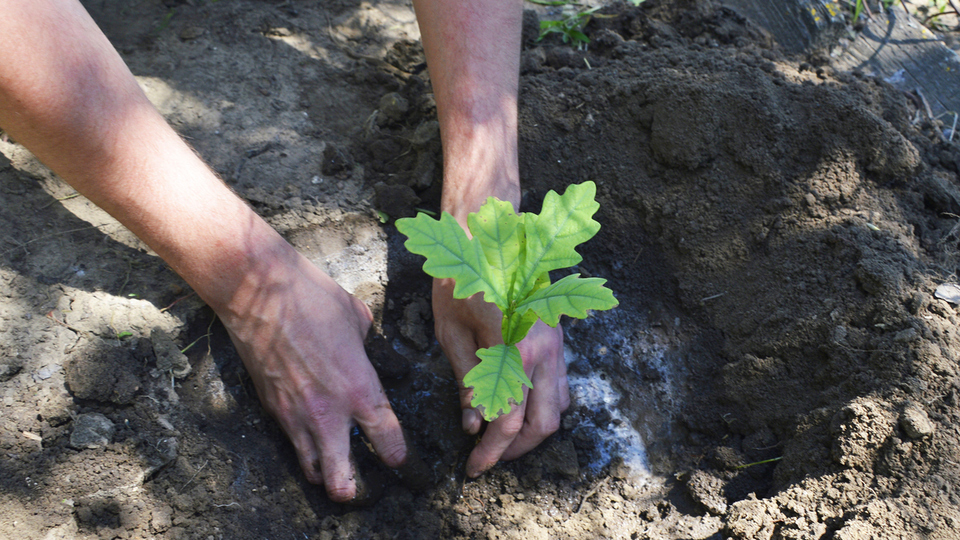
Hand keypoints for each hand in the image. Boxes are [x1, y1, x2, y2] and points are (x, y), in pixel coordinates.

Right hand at [217, 252, 407, 501]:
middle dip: (356, 491)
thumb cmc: (313, 298)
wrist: (258, 292)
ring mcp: (295, 415)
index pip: (388, 440)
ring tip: (337, 470)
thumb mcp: (359, 320)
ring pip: (312, 469)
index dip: (400, 458)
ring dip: (327, 474)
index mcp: (359, 389)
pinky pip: (291, 442)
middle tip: (365, 488)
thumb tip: (376, 358)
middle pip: (342, 479)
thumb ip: (371, 350)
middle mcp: (328, 412)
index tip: (403, 462)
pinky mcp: (271, 408)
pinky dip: (303, 449)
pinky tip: (311, 437)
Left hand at [433, 277, 569, 477]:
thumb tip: (473, 425)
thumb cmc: (463, 279)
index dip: (490, 451)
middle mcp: (544, 352)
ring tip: (502, 436)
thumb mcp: (452, 333)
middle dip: (515, 450)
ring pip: (558, 408)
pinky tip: (518, 406)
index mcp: (515, 352)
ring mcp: (557, 346)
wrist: (491, 235)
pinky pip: (560, 386)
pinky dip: (543, 406)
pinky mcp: (558, 340)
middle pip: (543, 426)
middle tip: (487, 457)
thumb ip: (467, 383)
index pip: (508, 421)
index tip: (473, 467)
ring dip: (533, 430)